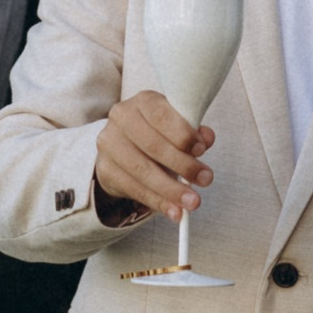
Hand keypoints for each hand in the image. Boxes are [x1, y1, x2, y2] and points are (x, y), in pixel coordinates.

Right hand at [95, 90, 213, 226]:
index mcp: (143, 101)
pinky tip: (174, 210)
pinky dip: (157, 202)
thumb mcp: (177, 128)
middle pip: (152, 144)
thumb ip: (194, 132)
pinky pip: (133, 189)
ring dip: (171, 189)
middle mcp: (121, 118)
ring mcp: (109, 143)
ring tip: (192, 201)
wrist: (124, 148)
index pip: (161, 115)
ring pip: (142, 169)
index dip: (183, 134)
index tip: (202, 150)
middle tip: (205, 179)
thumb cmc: (158, 134)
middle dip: (183, 165)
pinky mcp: (105, 169)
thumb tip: (207, 138)